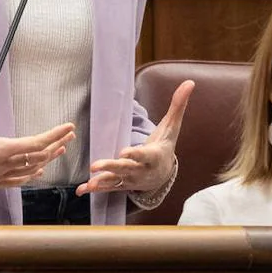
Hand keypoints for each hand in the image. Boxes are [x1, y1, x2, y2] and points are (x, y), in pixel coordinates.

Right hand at [0, 70, 75, 193]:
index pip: (34, 144)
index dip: (53, 135)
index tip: (67, 128)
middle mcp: (2, 166)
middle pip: (38, 157)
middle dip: (56, 144)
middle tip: (69, 135)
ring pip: (31, 170)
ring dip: (47, 158)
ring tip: (60, 149)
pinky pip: (19, 181)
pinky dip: (32, 174)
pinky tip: (37, 170)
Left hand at [76, 79, 193, 196]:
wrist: (164, 174)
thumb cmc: (165, 144)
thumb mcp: (172, 127)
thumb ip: (178, 105)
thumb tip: (190, 83)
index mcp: (153, 155)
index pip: (144, 155)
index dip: (134, 154)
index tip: (123, 152)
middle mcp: (142, 169)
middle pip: (125, 168)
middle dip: (111, 167)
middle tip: (95, 165)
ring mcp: (131, 179)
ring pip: (116, 180)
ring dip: (101, 181)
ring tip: (89, 182)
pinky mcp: (122, 184)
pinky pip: (108, 188)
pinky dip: (96, 189)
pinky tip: (81, 190)